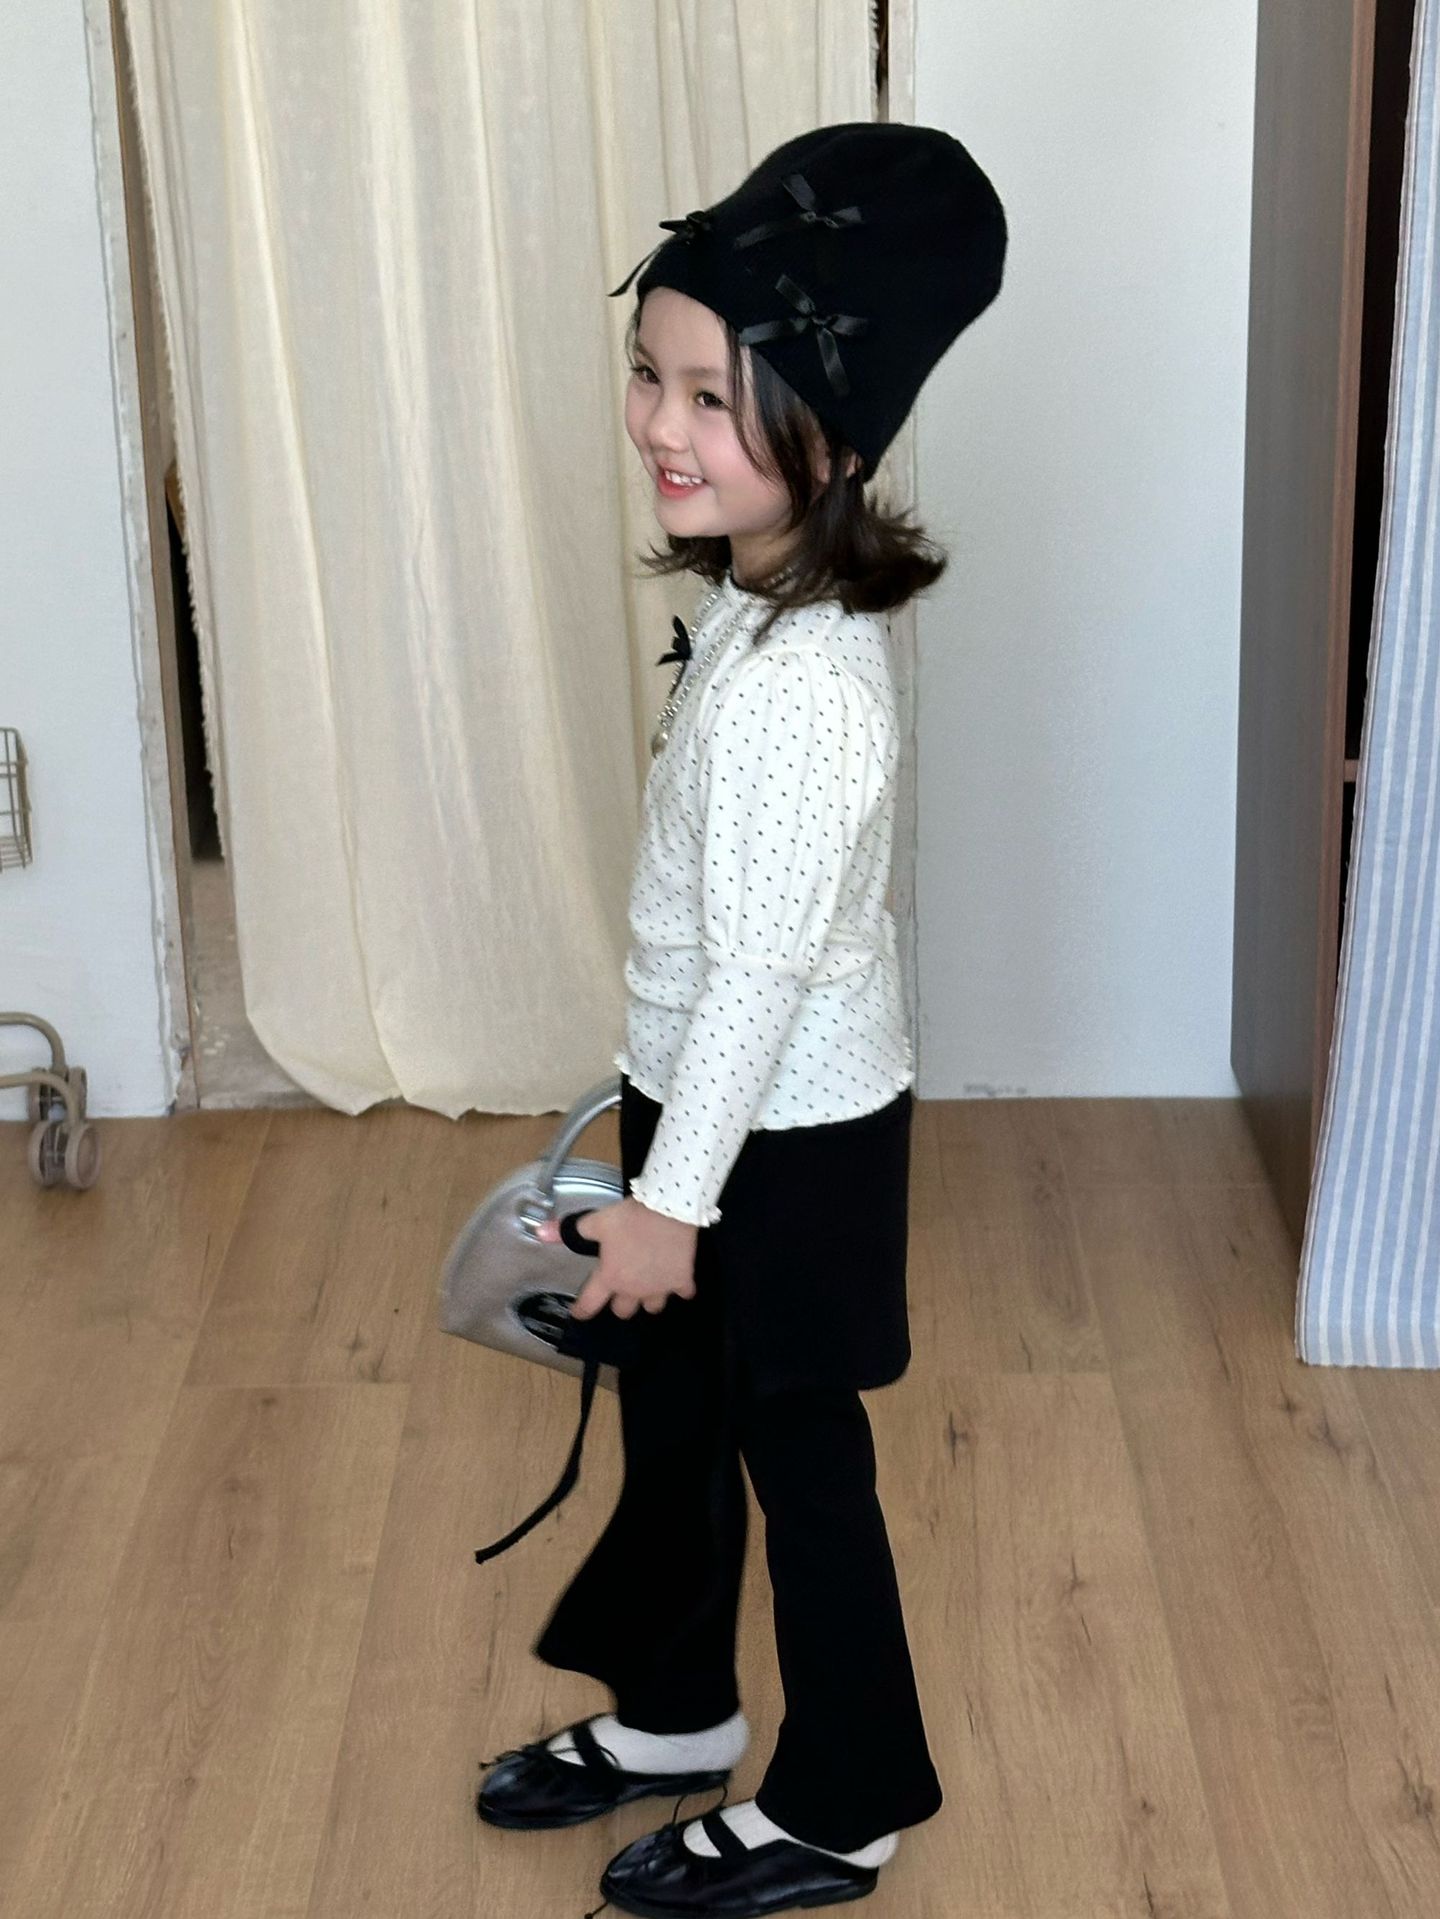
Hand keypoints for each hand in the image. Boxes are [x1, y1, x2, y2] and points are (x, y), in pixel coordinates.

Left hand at [535, 1196, 698, 1319]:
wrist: (668, 1210)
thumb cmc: (629, 1218)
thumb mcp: (595, 1222)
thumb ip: (568, 1230)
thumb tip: (539, 1232)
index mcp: (610, 1277)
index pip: (590, 1303)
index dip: (581, 1310)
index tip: (578, 1313)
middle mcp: (633, 1289)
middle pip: (623, 1311)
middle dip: (620, 1303)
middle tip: (620, 1289)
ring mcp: (659, 1288)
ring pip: (653, 1307)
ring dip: (649, 1299)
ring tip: (649, 1286)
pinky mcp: (681, 1281)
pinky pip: (683, 1293)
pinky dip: (680, 1288)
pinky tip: (678, 1280)